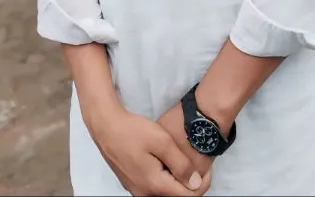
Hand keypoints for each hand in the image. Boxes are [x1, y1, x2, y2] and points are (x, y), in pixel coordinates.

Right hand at [89, 100, 210, 195]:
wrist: (106, 126)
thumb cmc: (134, 131)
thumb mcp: (162, 141)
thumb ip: (181, 164)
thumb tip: (196, 183)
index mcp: (155, 185)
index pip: (188, 196)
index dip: (202, 184)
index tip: (207, 167)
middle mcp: (145, 194)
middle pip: (176, 196)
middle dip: (191, 184)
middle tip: (198, 163)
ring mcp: (137, 191)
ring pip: (165, 193)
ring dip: (178, 182)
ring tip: (184, 162)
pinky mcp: (132, 184)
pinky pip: (155, 188)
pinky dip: (166, 180)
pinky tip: (168, 163)